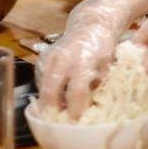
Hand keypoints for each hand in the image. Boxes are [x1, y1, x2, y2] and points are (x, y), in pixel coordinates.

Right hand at [36, 0, 131, 117]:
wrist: (90, 25)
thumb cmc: (102, 48)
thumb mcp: (107, 67)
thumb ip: (98, 86)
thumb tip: (90, 110)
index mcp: (83, 61)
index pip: (76, 92)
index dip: (75, 110)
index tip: (76, 121)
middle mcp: (63, 59)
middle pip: (50, 93)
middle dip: (54, 112)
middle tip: (61, 123)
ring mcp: (49, 58)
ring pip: (42, 89)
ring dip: (49, 103)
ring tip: (60, 111)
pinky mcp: (41, 59)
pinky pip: (40, 81)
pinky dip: (47, 91)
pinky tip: (58, 95)